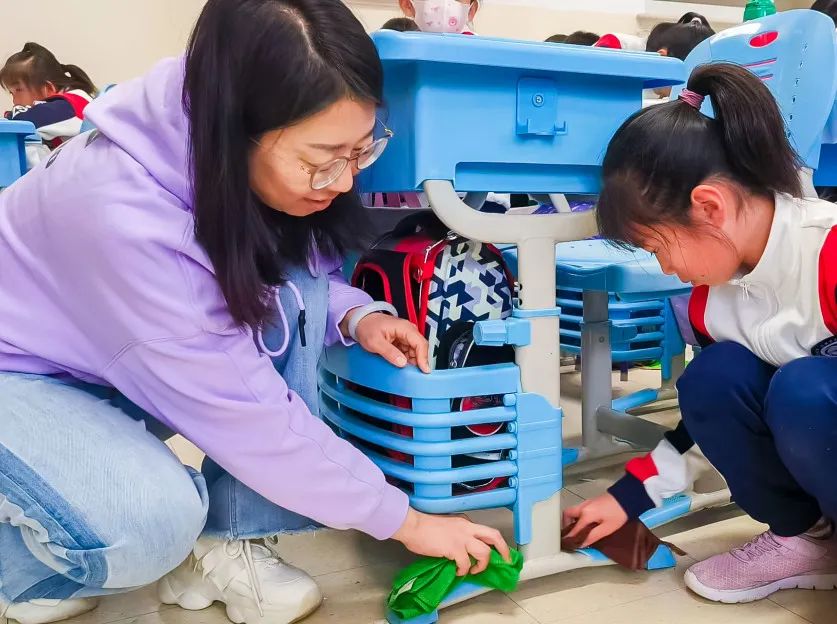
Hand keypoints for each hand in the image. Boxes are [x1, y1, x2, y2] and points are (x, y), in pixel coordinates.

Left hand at [350, 312, 430, 373]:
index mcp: (404, 328)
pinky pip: (409, 352)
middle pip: (420, 348)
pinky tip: (400, 363)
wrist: (362, 322)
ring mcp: (406, 336)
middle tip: (412, 373)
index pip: (420, 343)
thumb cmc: (367, 327)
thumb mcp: (374, 342)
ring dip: (411, 361)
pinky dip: (406, 359)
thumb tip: (402, 362)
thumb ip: (389, 352)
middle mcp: (408, 330)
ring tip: (402, 368)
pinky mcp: (402, 341)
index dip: (424, 358)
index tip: (424, 369)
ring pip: (415, 351)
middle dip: (418, 361)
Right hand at [393, 508, 510, 575]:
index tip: (496, 551)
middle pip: (494, 536)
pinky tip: (457, 572)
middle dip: (504, 549)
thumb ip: (456, 535)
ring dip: (482, 565)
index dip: (494, 543)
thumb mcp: (446, 526)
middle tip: (506, 560)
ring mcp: (462, 538)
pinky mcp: (454, 548)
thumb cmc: (423, 527)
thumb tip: (459, 549)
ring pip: (485, 552)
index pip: (485, 531)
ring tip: (474, 570)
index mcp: (465, 522)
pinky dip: (463, 571)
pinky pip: (466, 564)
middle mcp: (467, 528)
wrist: (412, 525)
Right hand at [562, 493, 627, 547]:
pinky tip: (585, 523)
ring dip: (571, 520)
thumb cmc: (618, 514)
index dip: (571, 538)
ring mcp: (586, 502)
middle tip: (570, 534)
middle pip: (567, 514)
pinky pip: (578, 509)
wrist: (627, 497)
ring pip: (572, 510)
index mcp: (586, 514)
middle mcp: (582, 507)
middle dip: (565, 524)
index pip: (574, 528)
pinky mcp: (590, 501)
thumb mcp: (607, 528)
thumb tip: (582, 544)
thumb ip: (593, 536)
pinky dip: (577, 516)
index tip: (568, 545)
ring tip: (578, 530)